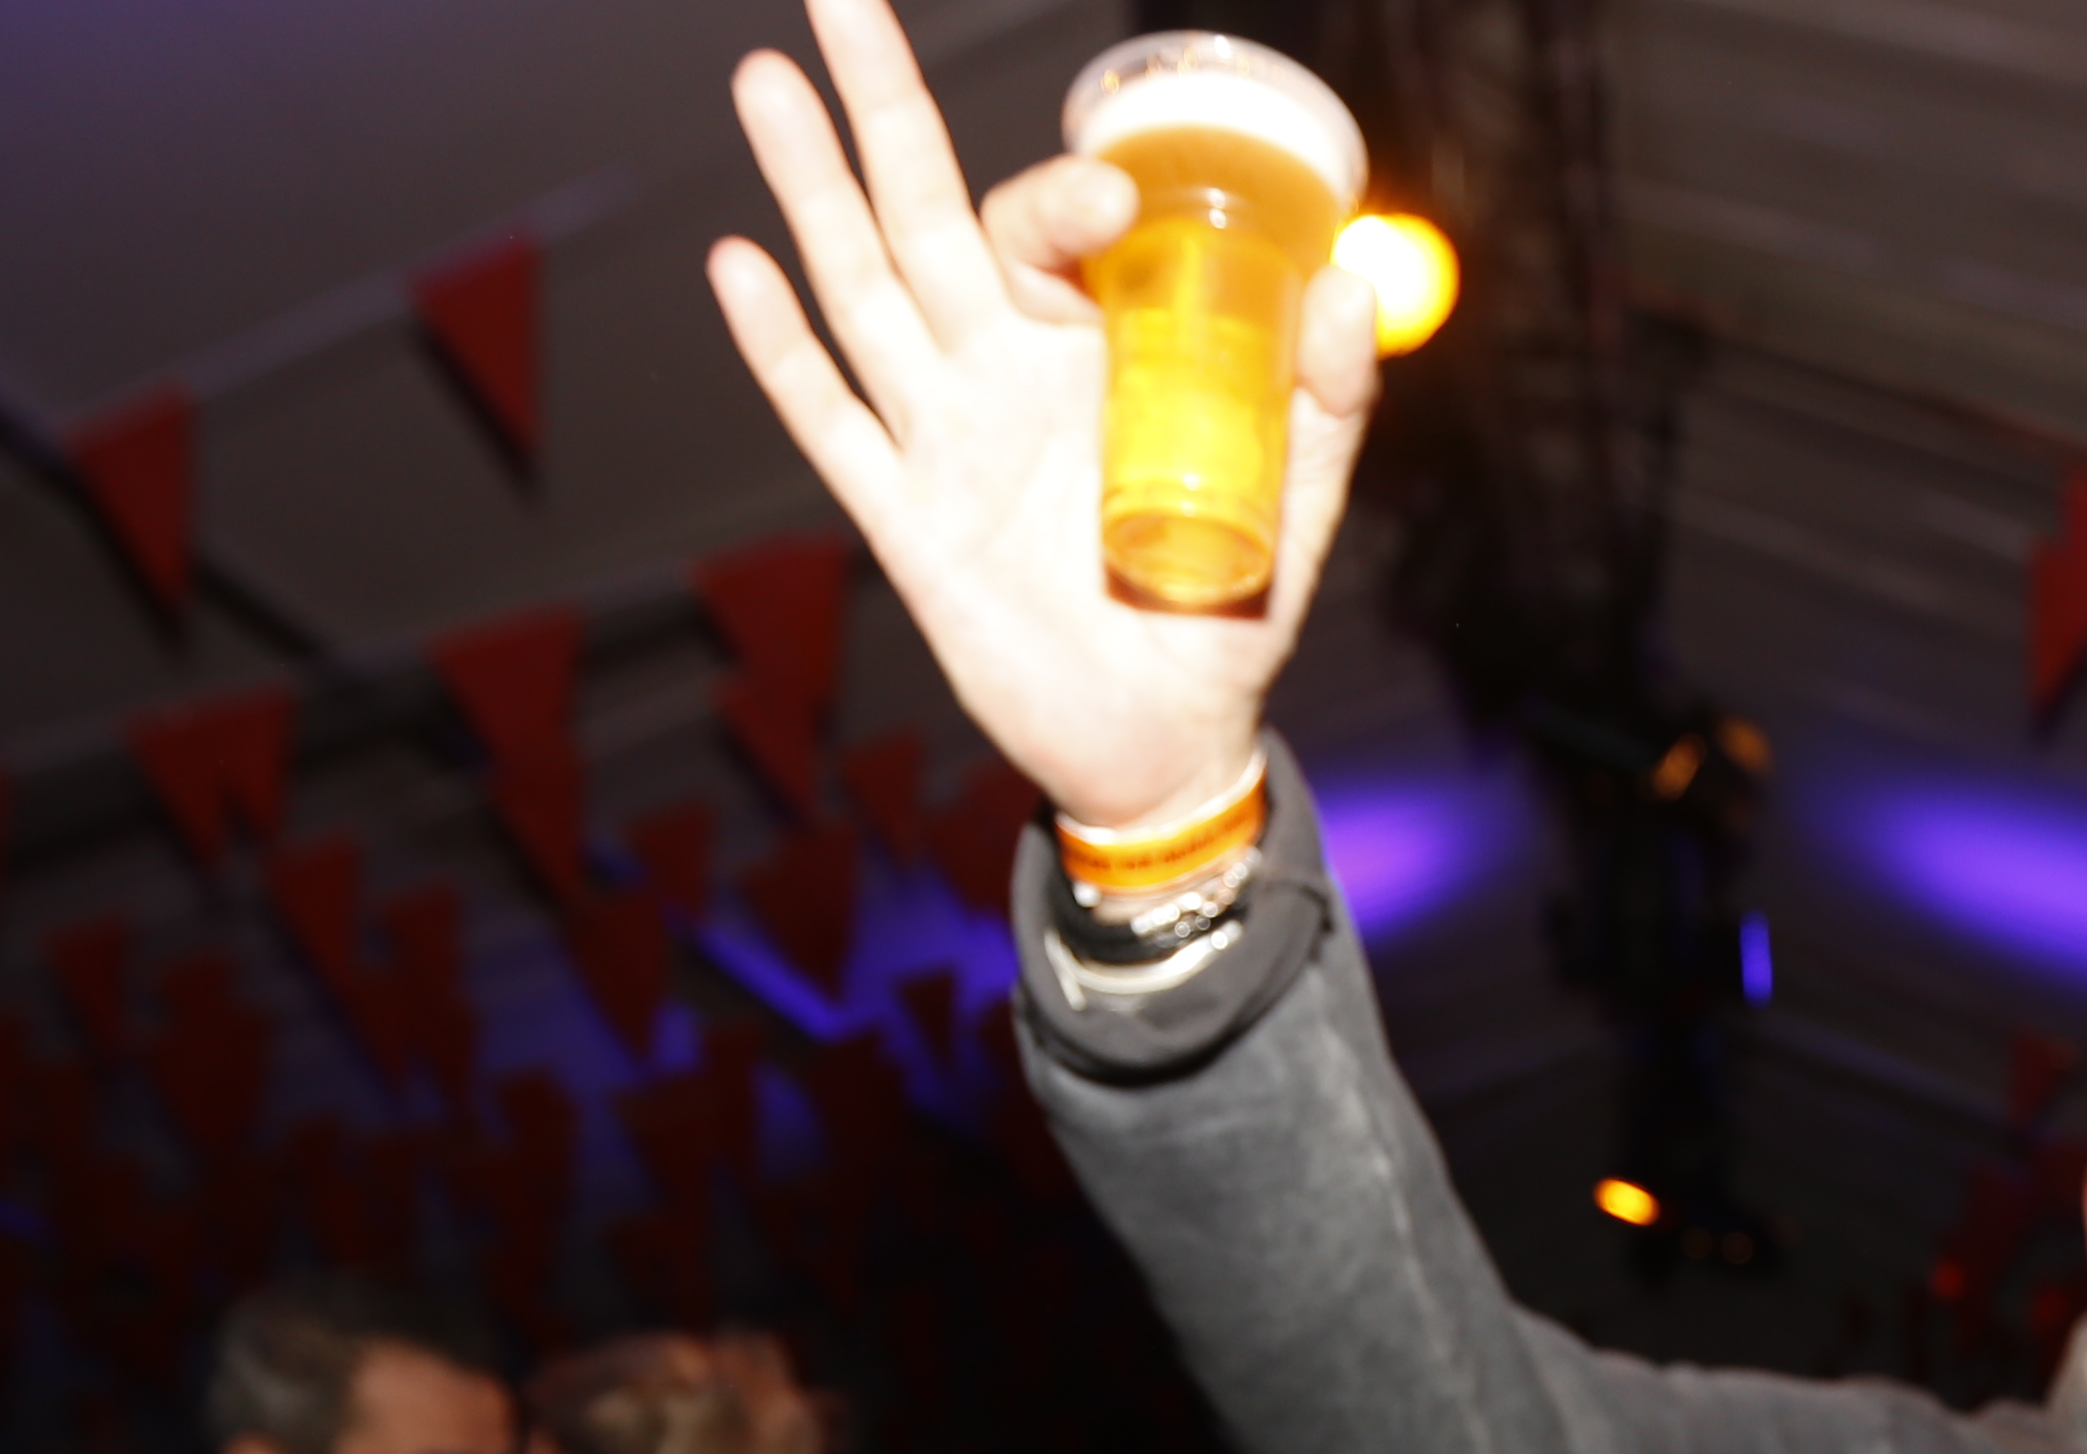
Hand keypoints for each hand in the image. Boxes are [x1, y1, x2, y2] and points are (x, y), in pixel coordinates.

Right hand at [709, 0, 1378, 836]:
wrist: (1169, 740)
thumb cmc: (1227, 608)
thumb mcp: (1301, 494)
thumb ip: (1326, 394)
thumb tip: (1348, 284)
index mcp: (1089, 345)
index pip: (1049, 229)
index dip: (1063, 197)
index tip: (1111, 199)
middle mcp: (1001, 369)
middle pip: (922, 210)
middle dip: (882, 104)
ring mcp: (944, 438)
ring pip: (861, 288)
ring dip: (811, 187)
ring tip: (766, 80)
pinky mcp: (908, 522)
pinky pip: (832, 423)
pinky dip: (781, 350)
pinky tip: (738, 267)